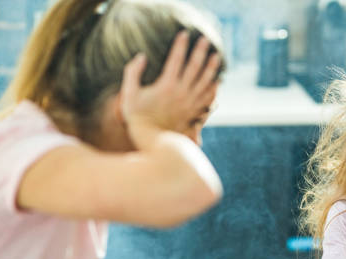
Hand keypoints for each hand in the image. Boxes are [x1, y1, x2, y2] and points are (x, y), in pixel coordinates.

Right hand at [120, 31, 220, 148]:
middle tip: (205, 40)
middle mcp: (181, 93)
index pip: (176, 59)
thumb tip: (141, 56)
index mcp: (166, 85)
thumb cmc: (137, 116)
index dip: (180, 45)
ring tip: (216, 57)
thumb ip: (133, 72)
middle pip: (194, 67)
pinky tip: (217, 81)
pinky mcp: (193, 113)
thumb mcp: (128, 93)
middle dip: (200, 51)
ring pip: (204, 82)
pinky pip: (207, 99)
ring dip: (211, 68)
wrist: (151, 138)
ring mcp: (189, 103)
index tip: (184, 34)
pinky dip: (213, 89)